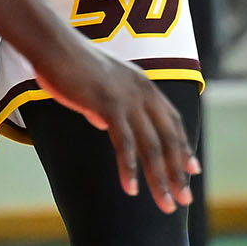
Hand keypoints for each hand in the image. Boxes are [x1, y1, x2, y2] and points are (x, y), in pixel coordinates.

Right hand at [31, 40, 197, 212]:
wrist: (53, 44)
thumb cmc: (70, 63)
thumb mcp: (98, 86)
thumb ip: (107, 105)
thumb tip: (104, 124)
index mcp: (142, 84)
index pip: (172, 120)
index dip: (184, 145)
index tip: (193, 170)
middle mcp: (141, 90)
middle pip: (168, 137)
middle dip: (177, 171)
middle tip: (184, 199)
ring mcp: (126, 97)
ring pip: (151, 145)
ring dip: (159, 178)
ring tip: (166, 204)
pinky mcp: (108, 103)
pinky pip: (124, 142)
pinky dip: (128, 167)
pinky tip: (131, 188)